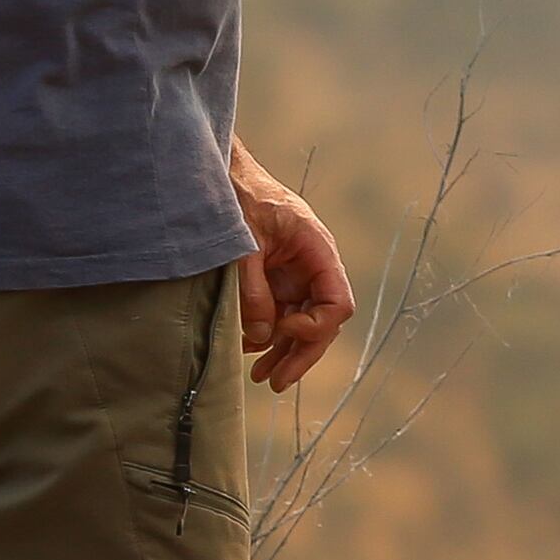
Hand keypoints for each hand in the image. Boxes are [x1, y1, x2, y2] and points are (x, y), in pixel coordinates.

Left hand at [226, 139, 356, 391]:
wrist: (223, 176)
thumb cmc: (240, 199)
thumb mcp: (244, 246)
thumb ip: (252, 291)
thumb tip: (259, 336)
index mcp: (317, 251)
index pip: (336, 303)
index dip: (315, 327)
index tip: (282, 331)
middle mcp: (312, 267)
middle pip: (322, 322)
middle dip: (301, 353)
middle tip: (276, 382)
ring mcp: (294, 275)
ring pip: (301, 324)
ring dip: (284, 351)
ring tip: (261, 375)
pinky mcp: (275, 280)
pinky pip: (280, 315)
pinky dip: (268, 336)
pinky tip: (249, 349)